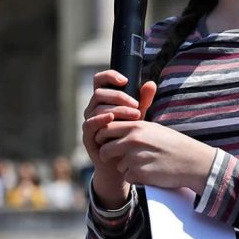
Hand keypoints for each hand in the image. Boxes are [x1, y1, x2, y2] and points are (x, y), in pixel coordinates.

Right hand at [81, 70, 155, 206]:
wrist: (123, 162)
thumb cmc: (129, 135)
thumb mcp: (138, 116)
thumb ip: (143, 100)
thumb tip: (151, 83)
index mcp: (103, 100)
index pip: (99, 80)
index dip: (109, 76)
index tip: (125, 80)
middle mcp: (93, 108)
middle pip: (99, 93)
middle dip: (119, 97)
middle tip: (137, 105)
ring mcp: (89, 122)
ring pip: (97, 108)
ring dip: (117, 109)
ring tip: (136, 115)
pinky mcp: (88, 136)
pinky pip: (90, 123)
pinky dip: (101, 119)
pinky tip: (112, 118)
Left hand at [96, 116, 215, 194]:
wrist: (193, 161)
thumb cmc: (173, 144)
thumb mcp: (153, 127)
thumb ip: (133, 124)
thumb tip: (113, 121)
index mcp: (136, 127)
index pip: (106, 129)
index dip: (103, 137)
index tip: (107, 142)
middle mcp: (133, 141)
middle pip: (105, 149)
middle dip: (106, 155)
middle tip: (112, 158)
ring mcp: (136, 157)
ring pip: (117, 165)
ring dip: (125, 167)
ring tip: (142, 164)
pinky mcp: (140, 174)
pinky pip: (127, 177)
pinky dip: (135, 177)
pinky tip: (148, 173)